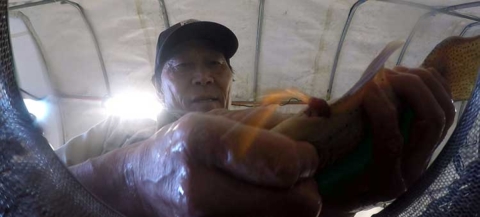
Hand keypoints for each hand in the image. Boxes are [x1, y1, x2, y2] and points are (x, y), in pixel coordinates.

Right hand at [127, 112, 320, 216]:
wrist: (141, 188)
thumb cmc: (183, 147)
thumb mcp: (215, 121)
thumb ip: (267, 124)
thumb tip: (319, 122)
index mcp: (203, 143)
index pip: (283, 164)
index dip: (306, 159)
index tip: (303, 154)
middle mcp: (203, 191)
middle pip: (297, 205)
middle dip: (306, 188)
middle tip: (291, 177)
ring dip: (292, 206)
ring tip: (271, 190)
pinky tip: (259, 204)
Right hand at [321, 66, 454, 213]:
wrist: (346, 195)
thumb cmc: (327, 179)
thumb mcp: (316, 163)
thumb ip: (314, 134)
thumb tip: (318, 104)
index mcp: (382, 181)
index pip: (392, 141)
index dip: (380, 108)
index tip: (365, 86)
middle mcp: (410, 170)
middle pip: (430, 121)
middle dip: (410, 88)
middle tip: (385, 74)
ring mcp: (423, 157)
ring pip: (443, 113)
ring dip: (424, 85)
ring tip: (395, 72)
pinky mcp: (426, 145)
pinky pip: (445, 109)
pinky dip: (435, 87)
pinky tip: (411, 74)